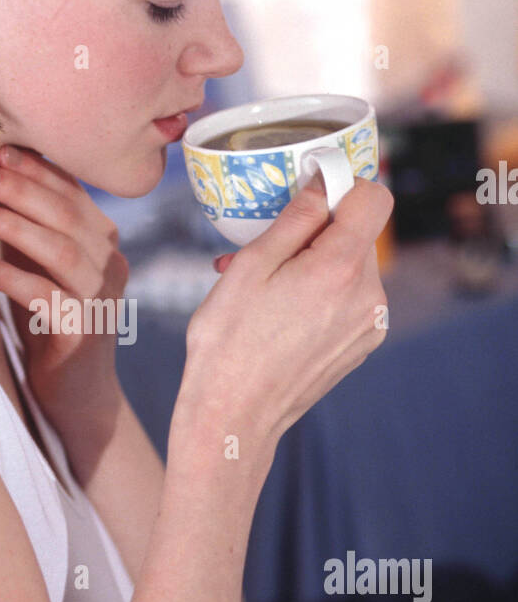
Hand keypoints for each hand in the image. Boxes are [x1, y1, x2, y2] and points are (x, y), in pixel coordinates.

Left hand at [0, 145, 128, 440]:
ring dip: (13, 225)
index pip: (75, 193)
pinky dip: (7, 275)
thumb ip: (27, 233)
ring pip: (61, 249)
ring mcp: (100, 299)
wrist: (77, 394)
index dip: (38, 169)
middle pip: (68, 214)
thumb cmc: (50, 325)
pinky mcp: (82, 332)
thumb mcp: (40, 269)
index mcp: (104, 243)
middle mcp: (111, 265)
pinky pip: (43, 295)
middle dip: (20, 187)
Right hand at [180, 176, 393, 447]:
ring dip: (312, 263)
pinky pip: (347, 299)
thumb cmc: (229, 343)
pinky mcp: (361, 344)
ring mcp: (369, 324)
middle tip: (264, 249)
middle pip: (357, 234)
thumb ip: (295, 219)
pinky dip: (319, 293)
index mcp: (340, 270)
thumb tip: (323, 184)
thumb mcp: (250, 267)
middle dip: (315, 231)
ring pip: (349, 267)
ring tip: (263, 286)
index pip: (373, 198)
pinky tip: (279, 310)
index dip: (342, 185)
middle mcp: (368, 296)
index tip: (308, 193)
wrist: (234, 417)